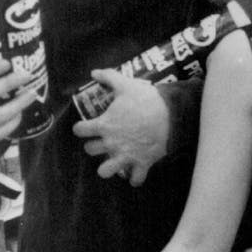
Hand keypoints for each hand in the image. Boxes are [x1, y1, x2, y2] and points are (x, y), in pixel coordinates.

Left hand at [73, 71, 168, 185]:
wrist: (171, 115)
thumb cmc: (146, 100)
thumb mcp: (126, 85)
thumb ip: (108, 77)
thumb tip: (93, 72)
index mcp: (104, 125)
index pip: (80, 130)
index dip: (82, 128)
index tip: (87, 126)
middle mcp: (110, 143)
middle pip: (90, 150)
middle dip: (95, 146)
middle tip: (104, 141)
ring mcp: (126, 155)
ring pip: (105, 171)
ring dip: (108, 168)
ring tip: (115, 163)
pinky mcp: (142, 162)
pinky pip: (136, 179)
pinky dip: (135, 179)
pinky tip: (136, 173)